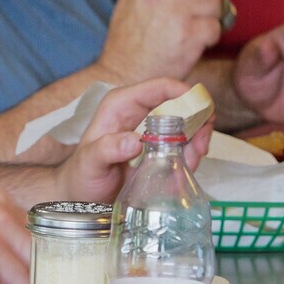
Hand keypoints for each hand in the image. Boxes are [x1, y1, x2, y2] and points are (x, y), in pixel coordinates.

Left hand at [55, 77, 212, 202]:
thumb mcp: (90, 162)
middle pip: (180, 103)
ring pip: (187, 125)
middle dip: (198, 121)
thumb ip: (108, 150)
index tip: (201, 111)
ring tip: (193, 161)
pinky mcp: (159, 148)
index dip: (184, 93)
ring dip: (197, 141)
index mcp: (122, 104)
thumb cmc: (82, 175)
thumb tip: (135, 141)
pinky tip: (185, 169)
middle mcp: (140, 112)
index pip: (160, 87)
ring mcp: (152, 130)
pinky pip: (184, 146)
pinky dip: (191, 155)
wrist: (82, 197)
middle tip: (202, 146)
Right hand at [99, 0, 224, 82]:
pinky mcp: (188, 37)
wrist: (123, 77)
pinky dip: (213, 35)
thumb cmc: (129, 44)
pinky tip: (201, 42)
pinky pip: (215, 27)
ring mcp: (174, 14)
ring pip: (214, 1)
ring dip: (216, 13)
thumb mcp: (132, 3)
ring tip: (205, 24)